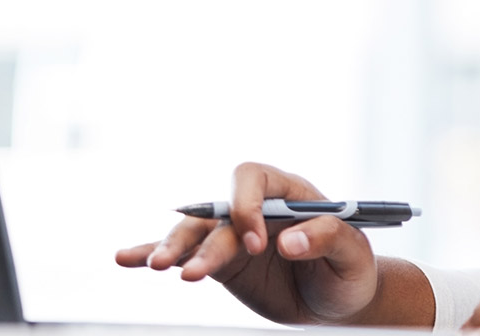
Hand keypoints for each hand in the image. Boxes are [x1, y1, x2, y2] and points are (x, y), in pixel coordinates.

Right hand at [114, 162, 378, 324]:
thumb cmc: (351, 269)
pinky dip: (154, 254)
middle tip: (193, 270)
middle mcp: (255, 208)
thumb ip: (328, 238)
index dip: (247, 206)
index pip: (254, 179)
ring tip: (158, 267)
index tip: (256, 244)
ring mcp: (234, 234)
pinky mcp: (221, 261)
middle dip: (201, 236)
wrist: (338, 299)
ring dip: (174, 247)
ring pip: (195, 233)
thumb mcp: (353, 253)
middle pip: (216, 210)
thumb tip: (288, 241)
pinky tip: (126, 258)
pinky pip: (185, 254)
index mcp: (289, 192)